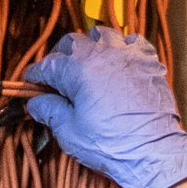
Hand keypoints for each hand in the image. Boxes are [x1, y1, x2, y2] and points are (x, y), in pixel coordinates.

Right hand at [21, 28, 186, 187]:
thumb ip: (50, 111)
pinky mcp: (148, 61)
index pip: (48, 65)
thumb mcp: (70, 132)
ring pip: (100, 35)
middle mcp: (102, 54)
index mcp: (78, 70)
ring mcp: (127, 55)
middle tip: (56, 76)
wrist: (154, 153)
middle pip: (71, 43)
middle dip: (59, 56)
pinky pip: (131, 41)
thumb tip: (37, 103)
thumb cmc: (113, 145)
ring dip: (89, 45)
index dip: (36, 76)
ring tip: (86, 63)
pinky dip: (121, 47)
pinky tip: (117, 61)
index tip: (32, 84)